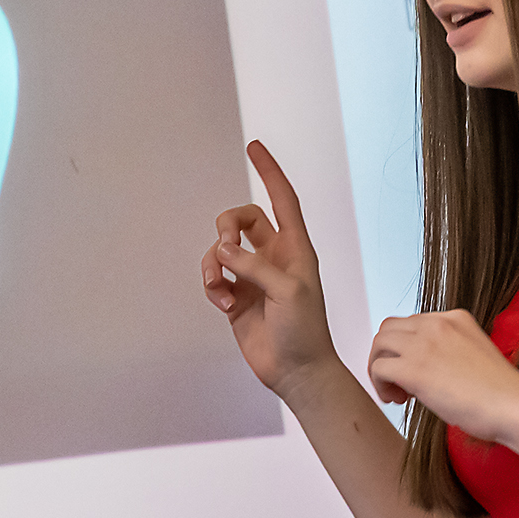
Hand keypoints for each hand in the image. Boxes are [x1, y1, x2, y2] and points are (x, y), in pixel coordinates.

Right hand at [202, 141, 339, 402]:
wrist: (296, 370)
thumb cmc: (305, 330)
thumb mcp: (288, 291)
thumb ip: (254, 264)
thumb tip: (223, 250)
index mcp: (295, 248)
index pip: (281, 199)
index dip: (268, 171)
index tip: (254, 147)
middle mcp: (274, 256)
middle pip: (241, 219)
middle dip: (226, 226)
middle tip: (224, 245)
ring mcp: (253, 276)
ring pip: (221, 249)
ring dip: (213, 265)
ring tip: (222, 290)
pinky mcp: (236, 295)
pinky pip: (214, 276)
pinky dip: (213, 287)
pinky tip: (225, 305)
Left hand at [366, 309, 518, 443]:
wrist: (517, 409)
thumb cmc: (502, 394)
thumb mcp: (474, 355)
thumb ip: (448, 351)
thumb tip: (421, 366)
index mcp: (456, 318)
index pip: (413, 323)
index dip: (407, 348)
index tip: (414, 372)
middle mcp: (437, 324)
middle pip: (390, 329)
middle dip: (388, 354)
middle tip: (399, 383)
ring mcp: (425, 343)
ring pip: (379, 344)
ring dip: (380, 368)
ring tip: (396, 393)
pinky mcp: (415, 367)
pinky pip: (378, 368)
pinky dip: (380, 384)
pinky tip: (396, 399)